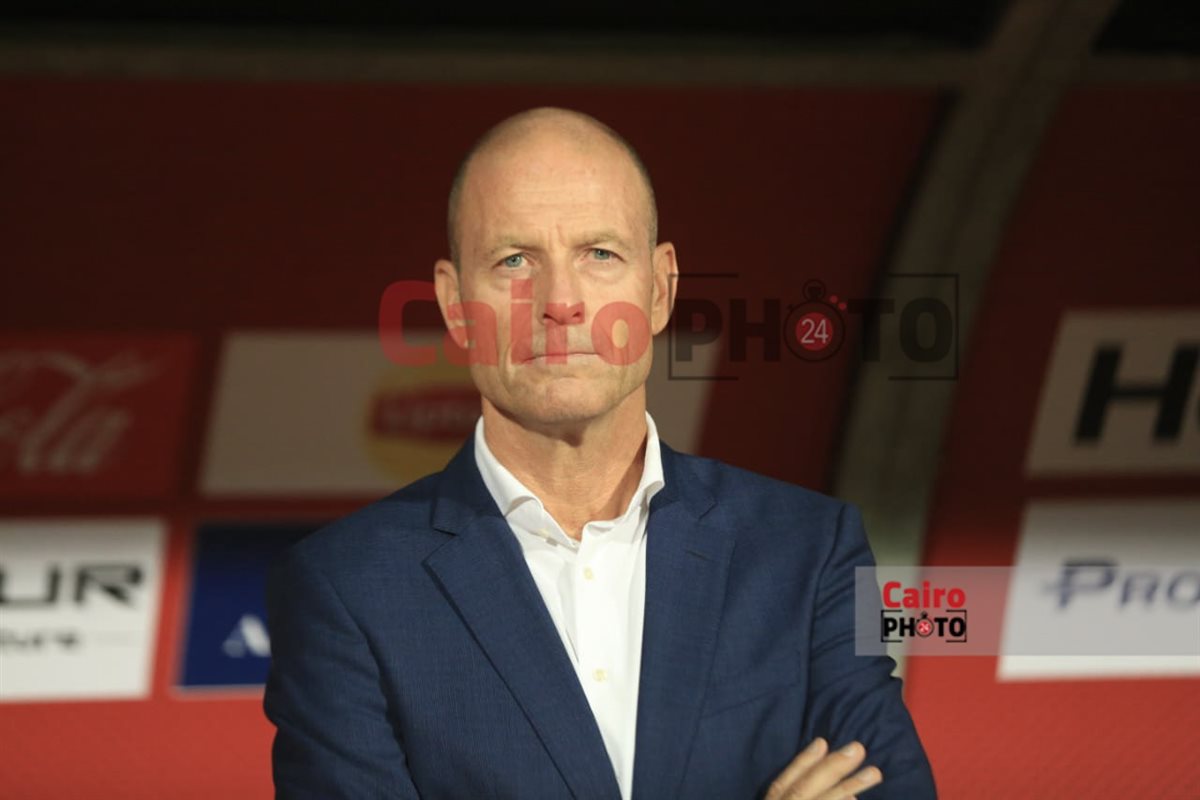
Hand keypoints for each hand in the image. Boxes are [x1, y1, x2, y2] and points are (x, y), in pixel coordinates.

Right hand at [763, 737, 882, 799]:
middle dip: (830, 769)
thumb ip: (795, 789)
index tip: (821, 742)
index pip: (782, 784)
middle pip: (802, 791)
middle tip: (858, 748)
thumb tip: (821, 761)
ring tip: (873, 773)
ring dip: (848, 788)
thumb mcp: (783, 798)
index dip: (801, 763)